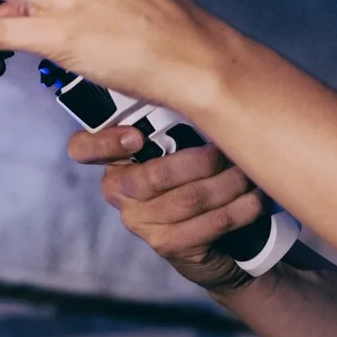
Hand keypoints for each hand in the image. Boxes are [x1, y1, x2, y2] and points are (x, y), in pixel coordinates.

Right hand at [69, 125, 265, 293]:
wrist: (220, 241)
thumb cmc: (200, 178)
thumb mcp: (183, 144)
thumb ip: (179, 121)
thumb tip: (207, 91)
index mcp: (116, 159)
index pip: (83, 149)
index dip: (103, 143)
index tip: (137, 137)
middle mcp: (120, 191)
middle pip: (152, 176)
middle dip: (200, 162)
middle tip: (227, 153)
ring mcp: (141, 222)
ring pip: (188, 199)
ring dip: (228, 184)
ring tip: (248, 174)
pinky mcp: (167, 246)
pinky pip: (208, 223)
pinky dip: (238, 209)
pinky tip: (254, 198)